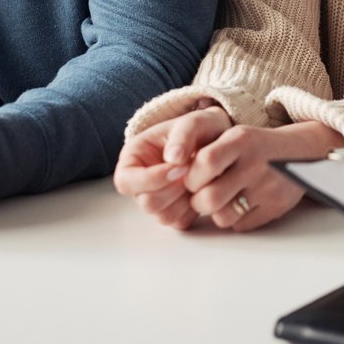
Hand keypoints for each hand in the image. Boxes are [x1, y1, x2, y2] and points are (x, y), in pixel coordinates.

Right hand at [113, 105, 232, 229]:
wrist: (217, 140)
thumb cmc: (199, 128)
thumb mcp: (193, 122)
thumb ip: (183, 135)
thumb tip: (173, 158)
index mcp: (132, 160)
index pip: (126, 182)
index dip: (152, 178)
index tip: (181, 167)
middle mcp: (140, 184)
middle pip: (147, 203)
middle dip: (174, 189)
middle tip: (193, 172)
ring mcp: (156, 200)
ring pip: (164, 216)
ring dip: (185, 199)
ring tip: (198, 178)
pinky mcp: (174, 213)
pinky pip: (180, 222)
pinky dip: (194, 208)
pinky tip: (201, 189)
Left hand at [180, 121, 343, 230]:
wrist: (301, 152)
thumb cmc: (256, 147)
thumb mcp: (235, 137)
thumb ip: (208, 155)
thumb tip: (175, 182)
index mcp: (240, 140)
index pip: (204, 163)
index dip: (191, 178)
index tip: (192, 180)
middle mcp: (254, 163)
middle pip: (208, 198)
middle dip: (199, 201)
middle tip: (202, 195)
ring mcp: (267, 187)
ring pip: (222, 217)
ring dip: (218, 213)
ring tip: (226, 199)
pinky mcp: (275, 207)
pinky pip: (241, 226)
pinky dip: (237, 219)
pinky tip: (245, 203)